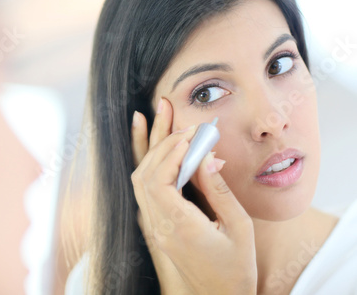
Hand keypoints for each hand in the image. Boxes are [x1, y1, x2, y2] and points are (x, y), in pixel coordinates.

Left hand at [131, 97, 256, 294]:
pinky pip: (143, 190)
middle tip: (170, 108)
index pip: (161, 179)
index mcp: (179, 228)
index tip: (192, 132)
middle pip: (145, 174)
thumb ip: (219, 190)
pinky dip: (145, 164)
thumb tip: (207, 156)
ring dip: (150, 147)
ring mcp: (153, 227)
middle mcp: (159, 226)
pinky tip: (147, 144)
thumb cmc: (234, 270)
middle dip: (159, 138)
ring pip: (139, 179)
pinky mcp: (155, 226)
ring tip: (156, 115)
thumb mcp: (238, 229)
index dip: (172, 150)